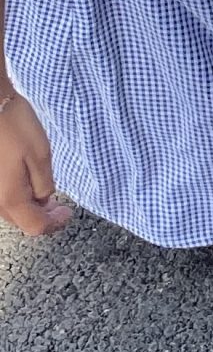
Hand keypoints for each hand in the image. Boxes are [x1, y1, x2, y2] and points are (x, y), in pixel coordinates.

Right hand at [0, 90, 70, 237]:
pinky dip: (15, 193)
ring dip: (27, 204)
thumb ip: (45, 184)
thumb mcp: (41, 155)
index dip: (55, 223)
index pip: (36, 226)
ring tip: (41, 189)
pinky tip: (24, 178)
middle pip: (21, 220)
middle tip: (57, 205)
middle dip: (41, 215)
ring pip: (10, 208)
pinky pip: (1, 194)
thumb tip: (44, 199)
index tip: (67, 212)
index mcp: (10, 198)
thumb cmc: (13, 125)